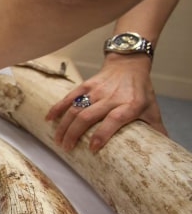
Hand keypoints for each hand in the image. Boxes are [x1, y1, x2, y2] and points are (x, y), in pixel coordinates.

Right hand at [46, 54, 166, 150]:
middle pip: (88, 116)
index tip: (92, 149)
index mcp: (130, 105)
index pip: (114, 120)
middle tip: (66, 148)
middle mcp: (111, 97)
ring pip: (75, 108)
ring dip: (64, 125)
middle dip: (74, 134)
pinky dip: (57, 108)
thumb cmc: (140, 90)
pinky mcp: (86, 84)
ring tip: (58, 140)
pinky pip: (69, 96)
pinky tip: (49, 119)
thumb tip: (165, 148)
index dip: (102, 134)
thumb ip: (156, 129)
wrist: (129, 64)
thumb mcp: (152, 108)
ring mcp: (97, 90)